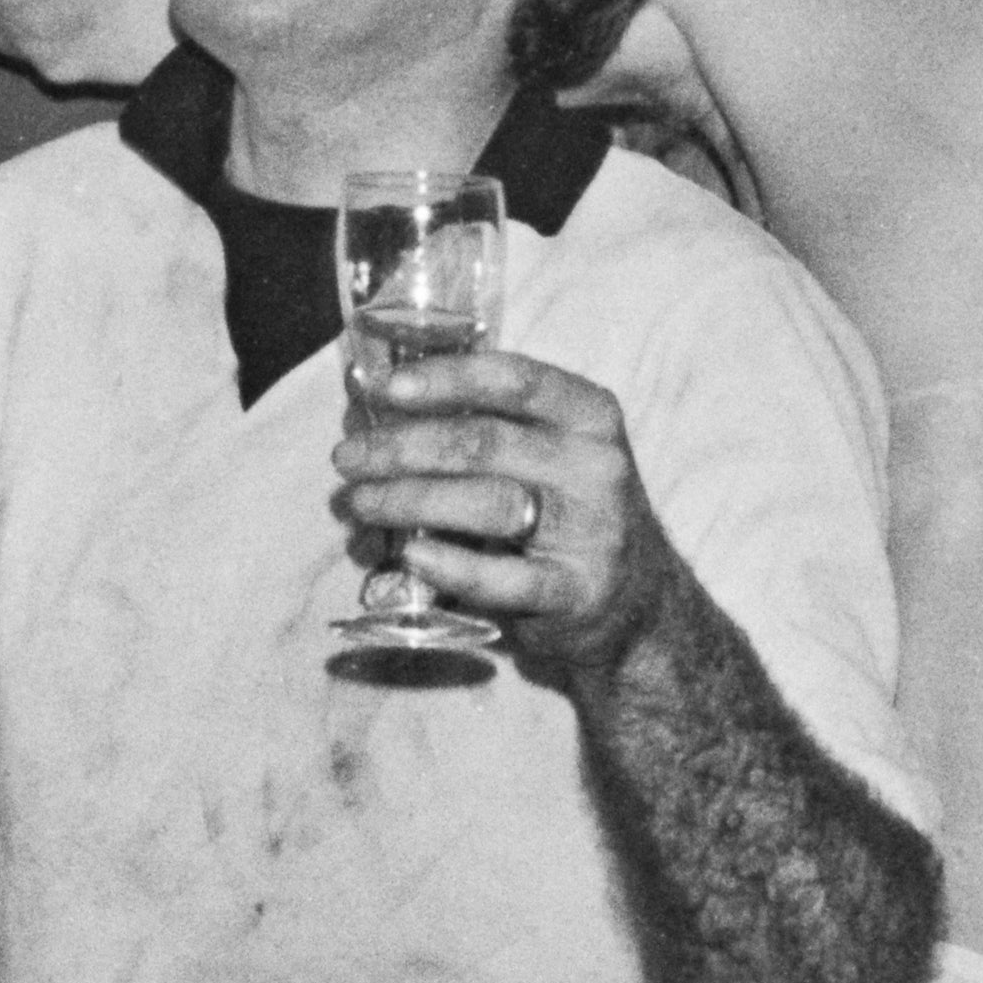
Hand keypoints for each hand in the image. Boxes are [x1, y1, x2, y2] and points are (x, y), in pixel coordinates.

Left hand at [332, 345, 678, 689]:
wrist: (635, 604)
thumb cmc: (566, 511)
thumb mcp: (547, 453)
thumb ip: (481, 425)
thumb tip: (371, 403)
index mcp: (587, 416)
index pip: (513, 379)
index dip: (445, 378)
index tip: (384, 387)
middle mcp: (595, 467)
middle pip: (483, 443)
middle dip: (402, 448)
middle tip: (347, 457)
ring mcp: (591, 531)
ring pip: (487, 504)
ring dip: (409, 501)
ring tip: (359, 502)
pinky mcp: (576, 592)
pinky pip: (502, 578)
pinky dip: (449, 565)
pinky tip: (410, 554)